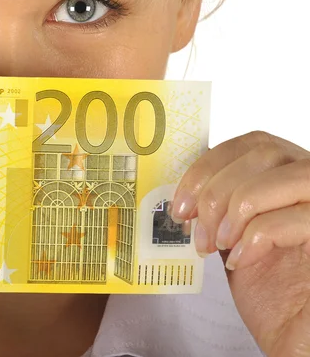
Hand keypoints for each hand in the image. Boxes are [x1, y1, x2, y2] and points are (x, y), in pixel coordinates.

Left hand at [172, 131, 309, 356]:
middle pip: (266, 152)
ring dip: (237, 207)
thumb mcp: (234, 237)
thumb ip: (221, 207)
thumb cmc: (272, 296)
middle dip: (216, 188)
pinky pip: (301, 217)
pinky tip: (241, 261)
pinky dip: (258, 235)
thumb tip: (185, 185)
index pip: (254, 143)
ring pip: (289, 176)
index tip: (181, 200)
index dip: (209, 165)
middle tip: (193, 225)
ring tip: (218, 243)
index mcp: (290, 183)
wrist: (296, 342)